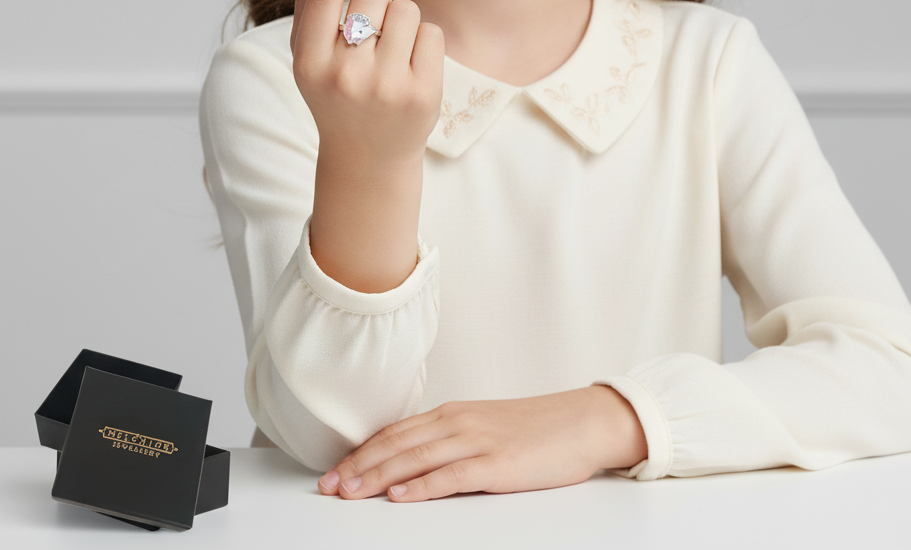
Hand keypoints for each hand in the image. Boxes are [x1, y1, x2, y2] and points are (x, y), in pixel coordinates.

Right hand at [291, 0, 443, 292]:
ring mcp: (387, 87)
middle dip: (375, 3)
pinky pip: (432, 32)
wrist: (368, 158)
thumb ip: (311, 3)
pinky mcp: (423, 93)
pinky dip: (424, 40)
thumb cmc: (337, 96)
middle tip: (372, 33)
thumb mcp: (311, 57)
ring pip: (405, 9)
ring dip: (402, 19)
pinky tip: (411, 65)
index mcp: (309, 65)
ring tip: (391, 50)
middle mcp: (346, 77)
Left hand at [317, 387, 647, 502]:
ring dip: (378, 477)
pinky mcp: (498, 463)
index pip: (395, 433)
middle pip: (397, 445)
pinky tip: (401, 497)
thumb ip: (450, 441)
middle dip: (358, 467)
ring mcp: (478, 440)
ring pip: (416, 458)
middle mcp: (458, 422)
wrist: (582, 421)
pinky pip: (452, 475)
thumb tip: (413, 462)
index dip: (361, 453)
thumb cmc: (537, 429)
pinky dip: (422, 486)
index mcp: (453, 414)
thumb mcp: (484, 428)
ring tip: (350, 492)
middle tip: (328, 487)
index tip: (334, 472)